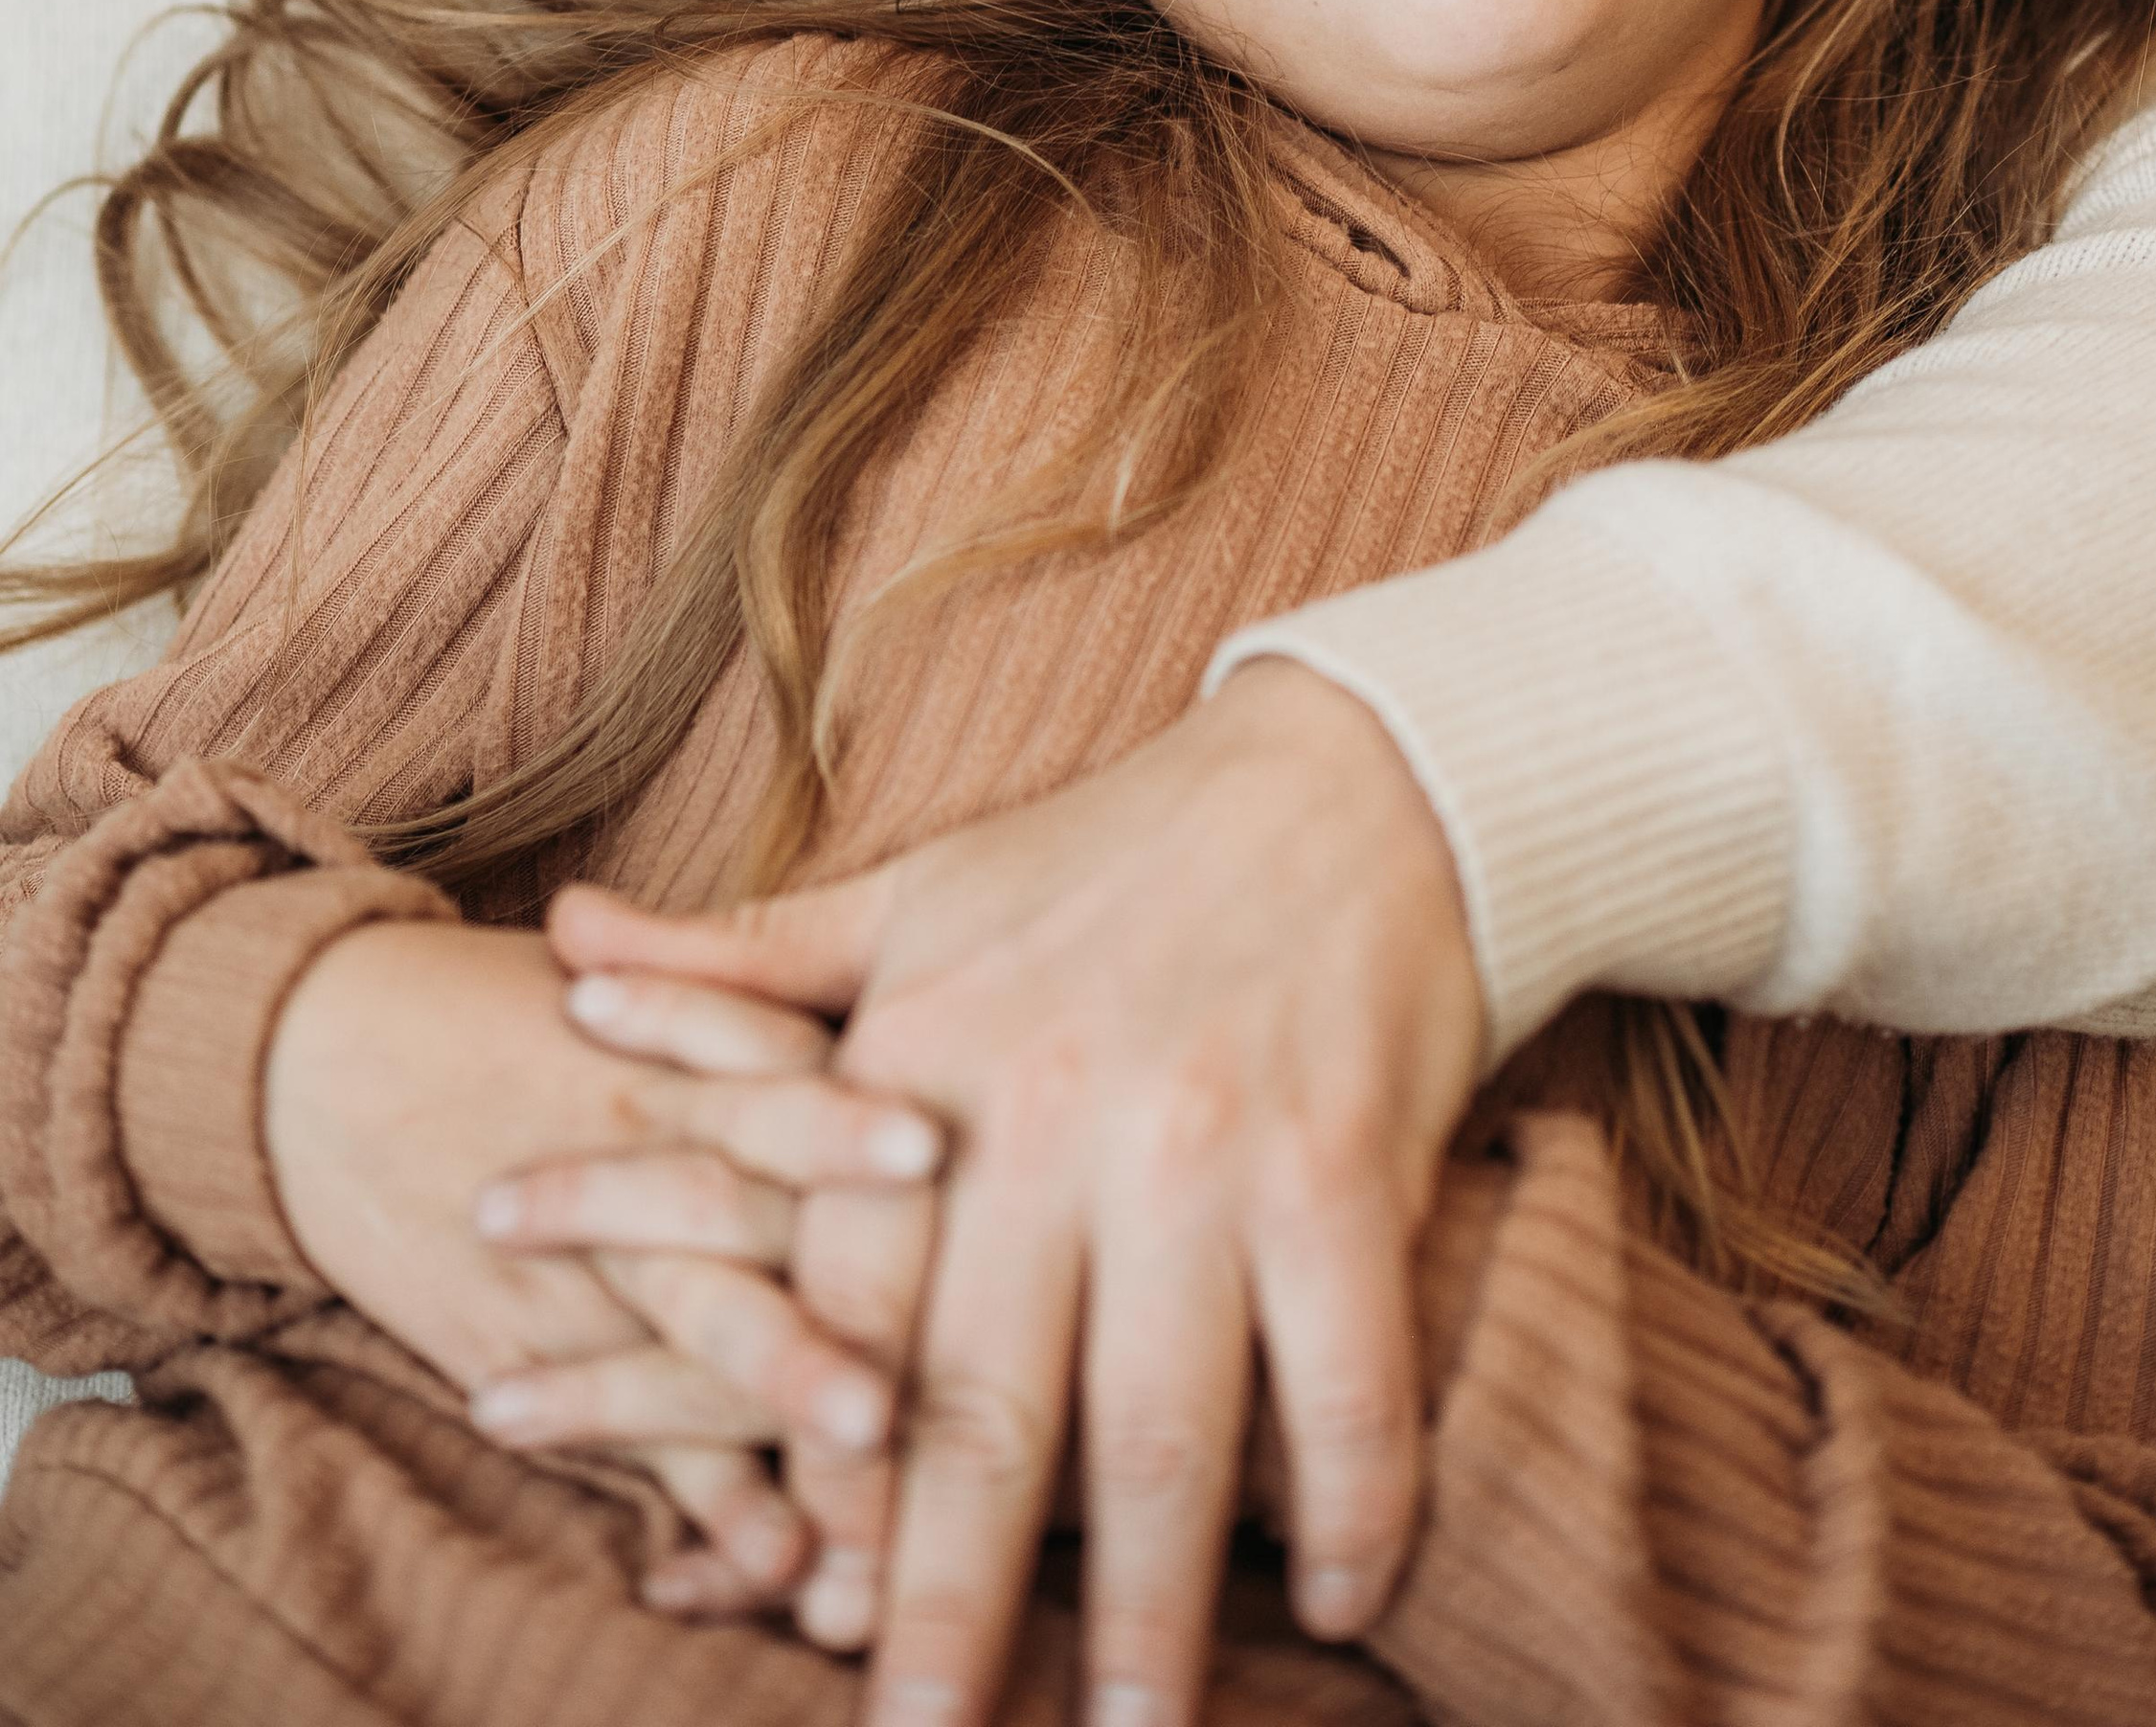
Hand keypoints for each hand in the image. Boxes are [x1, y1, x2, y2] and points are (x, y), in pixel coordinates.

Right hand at [263, 918, 939, 1600]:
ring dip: (782, 1387)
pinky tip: (767, 1559)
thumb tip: (930, 1009)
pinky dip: (705, 1501)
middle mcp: (650, 1160)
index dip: (846, 1115)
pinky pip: (638, 1438)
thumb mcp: (640, 986)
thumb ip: (765, 1003)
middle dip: (838, 1281)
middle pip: (754, 1220)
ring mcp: (592, 1266)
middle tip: (919, 1339)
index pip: (783, 1080)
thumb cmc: (515, 1013)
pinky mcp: (542, 1350)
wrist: (316, 1056)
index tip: (933, 1147)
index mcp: (692, 1058)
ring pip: (703, 1329)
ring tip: (866, 1444)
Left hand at [548, 657, 1484, 1726]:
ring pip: (1163, 1432)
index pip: (846, 1301)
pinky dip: (1352, 1506)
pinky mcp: (1345, 1168)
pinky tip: (1344, 1602)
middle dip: (939, 1602)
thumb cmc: (1116, 854)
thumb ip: (745, 955)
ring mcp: (1206, 1149)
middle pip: (985, 1408)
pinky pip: (1345, 1379)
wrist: (1357, 775)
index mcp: (930, 1054)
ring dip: (1142, 1615)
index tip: (788, 1603)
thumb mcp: (917, 889)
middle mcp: (1054, 1114)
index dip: (812, 1469)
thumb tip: (564, 943)